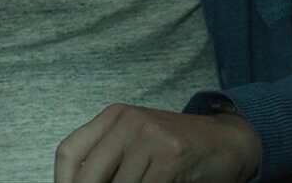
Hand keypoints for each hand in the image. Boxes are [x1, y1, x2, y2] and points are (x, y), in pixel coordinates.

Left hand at [53, 103, 261, 182]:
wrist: (229, 141)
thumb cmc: (178, 149)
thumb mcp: (138, 144)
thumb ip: (110, 161)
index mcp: (114, 116)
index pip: (69, 151)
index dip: (62, 181)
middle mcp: (128, 120)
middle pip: (88, 175)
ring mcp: (150, 136)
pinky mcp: (171, 155)